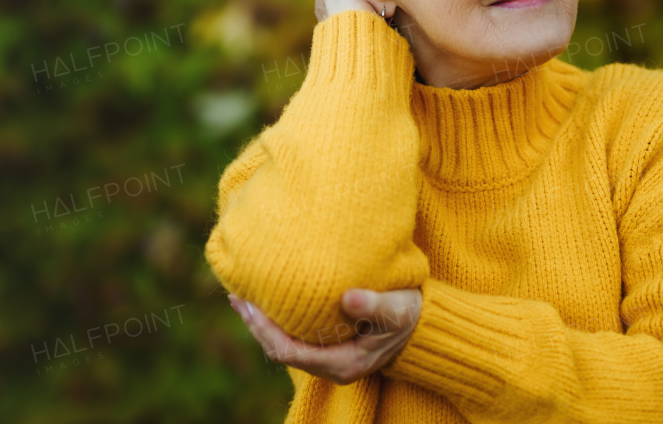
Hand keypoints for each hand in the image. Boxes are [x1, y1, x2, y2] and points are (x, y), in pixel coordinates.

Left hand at [228, 287, 422, 385]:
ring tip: (245, 296)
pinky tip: (270, 302)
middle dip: (256, 326)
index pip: (290, 352)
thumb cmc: (412, 315)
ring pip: (285, 347)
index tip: (250, 304)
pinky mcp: (331, 349)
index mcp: (343, 363)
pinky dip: (278, 322)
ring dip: (264, 324)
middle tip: (237, 295)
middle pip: (280, 352)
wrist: (425, 327)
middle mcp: (332, 368)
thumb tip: (347, 298)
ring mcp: (331, 361)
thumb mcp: (398, 308)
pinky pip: (295, 339)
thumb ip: (374, 305)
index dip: (266, 330)